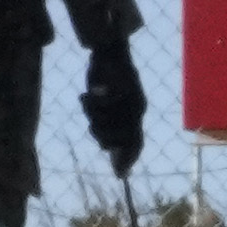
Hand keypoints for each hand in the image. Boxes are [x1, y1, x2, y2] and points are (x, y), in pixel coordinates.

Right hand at [82, 60, 147, 180]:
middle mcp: (137, 108)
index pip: (136, 142)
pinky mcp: (122, 85)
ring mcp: (132, 97)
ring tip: (89, 100)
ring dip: (93, 114)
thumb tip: (107, 152)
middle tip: (93, 122)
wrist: (109, 51)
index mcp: (136, 115)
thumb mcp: (108, 106)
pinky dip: (93, 99)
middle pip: (117, 137)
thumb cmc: (107, 82)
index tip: (120, 174)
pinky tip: (90, 92)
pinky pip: (104, 102)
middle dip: (102, 136)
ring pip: (107, 121)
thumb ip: (109, 128)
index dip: (129, 159)